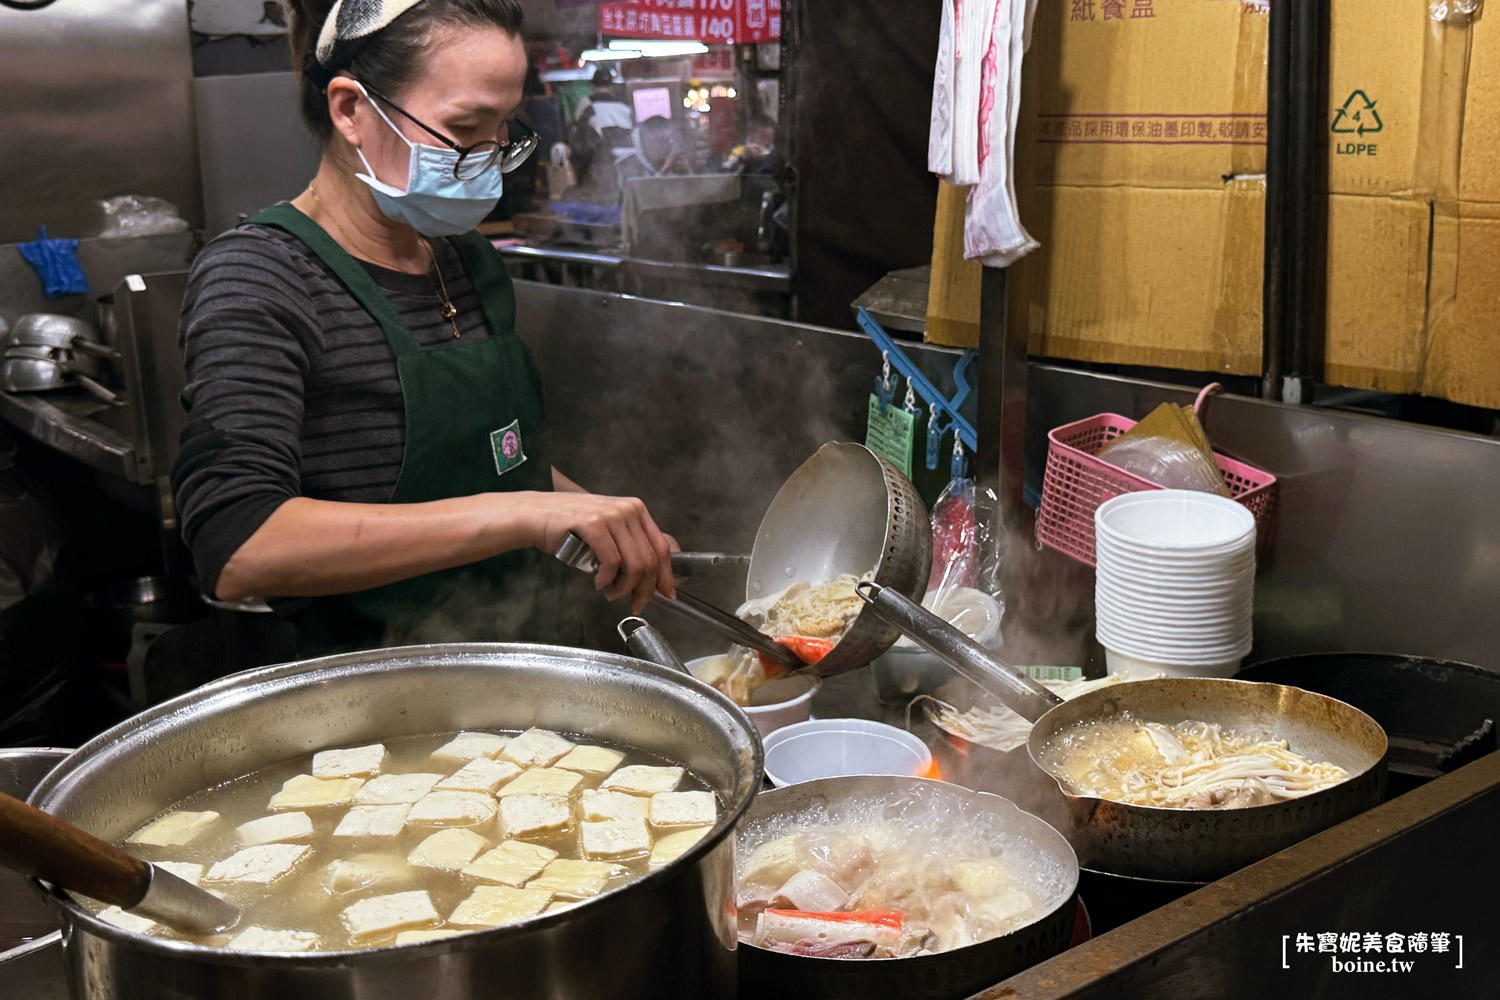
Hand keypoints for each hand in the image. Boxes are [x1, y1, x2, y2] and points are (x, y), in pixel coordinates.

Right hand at [532, 493, 675, 611]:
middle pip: (649, 559)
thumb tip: (660, 572)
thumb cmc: (570, 527)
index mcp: (636, 509)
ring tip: (611, 593)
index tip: (667, 594)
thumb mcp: (609, 531)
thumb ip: (633, 545)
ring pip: (634, 563)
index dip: (667, 575)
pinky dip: (607, 579)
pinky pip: (611, 561)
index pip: (661, 547)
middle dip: (644, 589)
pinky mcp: (593, 524)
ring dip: (624, 587)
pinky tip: (599, 582)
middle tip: (634, 603)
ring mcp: (611, 515)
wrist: (536, 515)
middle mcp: (628, 509)